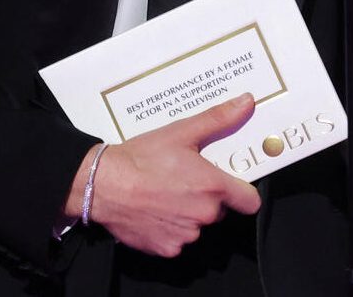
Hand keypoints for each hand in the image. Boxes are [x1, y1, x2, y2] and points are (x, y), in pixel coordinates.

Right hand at [66, 93, 262, 256]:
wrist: (103, 184)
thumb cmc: (142, 158)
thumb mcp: (182, 132)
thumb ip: (219, 119)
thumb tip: (247, 103)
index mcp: (213, 188)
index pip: (250, 202)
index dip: (243, 193)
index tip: (233, 185)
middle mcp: (204, 216)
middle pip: (220, 211)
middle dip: (208, 199)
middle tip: (186, 181)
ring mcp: (185, 236)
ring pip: (197, 226)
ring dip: (188, 215)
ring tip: (166, 195)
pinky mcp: (166, 249)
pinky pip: (177, 240)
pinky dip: (169, 229)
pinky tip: (154, 211)